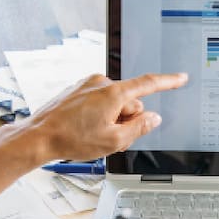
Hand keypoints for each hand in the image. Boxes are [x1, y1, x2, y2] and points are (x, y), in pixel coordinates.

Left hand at [28, 73, 186, 159]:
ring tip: (93, 135)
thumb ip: (139, 128)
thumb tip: (152, 118)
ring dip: (111, 118)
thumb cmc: (71, 139)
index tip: (180, 78)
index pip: (149, 84)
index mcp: (113, 93)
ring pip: (114, 103)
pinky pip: (98, 101)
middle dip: (127, 119)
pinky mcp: (77, 90)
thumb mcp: (114, 141)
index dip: (168, 82)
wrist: (38, 137)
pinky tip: (84, 129)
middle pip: (130, 101)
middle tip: (111, 137)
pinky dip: (98, 115)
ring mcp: (87, 85)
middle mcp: (101, 83)